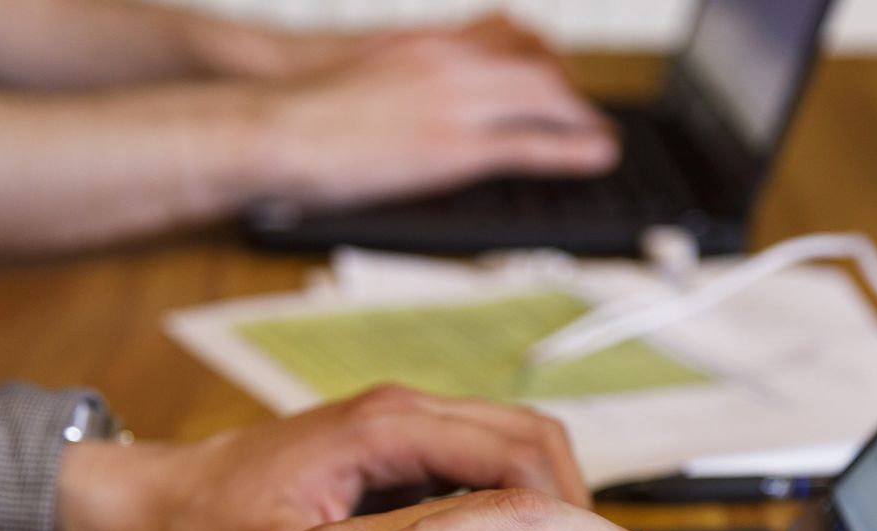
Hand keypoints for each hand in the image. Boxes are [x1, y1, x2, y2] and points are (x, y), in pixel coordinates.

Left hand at [54, 385, 590, 530]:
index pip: (520, 461)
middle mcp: (403, 412)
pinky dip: (523, 515)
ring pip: (522, 453)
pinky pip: (486, 469)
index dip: (575, 526)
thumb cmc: (200, 527)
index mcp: (383, 428)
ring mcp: (403, 427)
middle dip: (593, 518)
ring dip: (562, 515)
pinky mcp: (397, 451)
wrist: (148, 500)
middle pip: (541, 445)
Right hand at [233, 16, 617, 213]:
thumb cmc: (303, 109)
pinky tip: (596, 155)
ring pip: (545, 95)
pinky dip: (573, 149)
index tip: (556, 72)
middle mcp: (450, 61)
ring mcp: (456, 101)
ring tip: (601, 136)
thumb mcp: (364, 72)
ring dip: (581, 115)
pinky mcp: (455, 146)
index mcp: (427, 43)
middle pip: (535, 60)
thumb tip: (413, 98)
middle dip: (569, 87)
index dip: (542, 54)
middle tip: (585, 112)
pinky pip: (532, 143)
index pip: (505, 31)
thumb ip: (403, 76)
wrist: (275, 123)